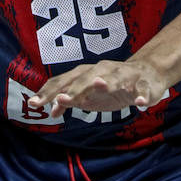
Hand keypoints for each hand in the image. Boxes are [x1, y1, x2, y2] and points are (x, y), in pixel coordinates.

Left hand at [29, 59, 168, 118]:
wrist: (147, 75)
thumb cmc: (112, 86)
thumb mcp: (89, 96)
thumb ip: (70, 100)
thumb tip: (50, 110)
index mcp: (87, 73)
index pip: (64, 81)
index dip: (49, 92)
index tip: (33, 104)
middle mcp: (104, 70)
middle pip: (87, 77)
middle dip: (75, 87)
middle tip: (63, 98)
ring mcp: (124, 75)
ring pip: (115, 78)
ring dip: (108, 82)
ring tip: (100, 85)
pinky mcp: (143, 84)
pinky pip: (142, 89)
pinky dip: (142, 95)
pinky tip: (140, 103)